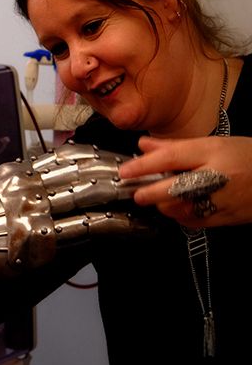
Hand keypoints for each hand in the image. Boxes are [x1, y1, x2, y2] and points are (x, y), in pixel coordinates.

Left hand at [119, 136, 251, 227]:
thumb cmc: (248, 157)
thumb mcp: (213, 143)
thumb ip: (176, 146)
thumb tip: (144, 146)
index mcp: (213, 152)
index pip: (170, 158)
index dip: (143, 165)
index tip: (125, 171)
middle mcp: (218, 176)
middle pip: (173, 188)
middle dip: (148, 192)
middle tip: (136, 192)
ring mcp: (223, 200)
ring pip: (180, 209)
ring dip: (163, 205)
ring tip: (159, 197)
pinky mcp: (227, 218)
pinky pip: (193, 222)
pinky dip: (180, 216)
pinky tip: (179, 207)